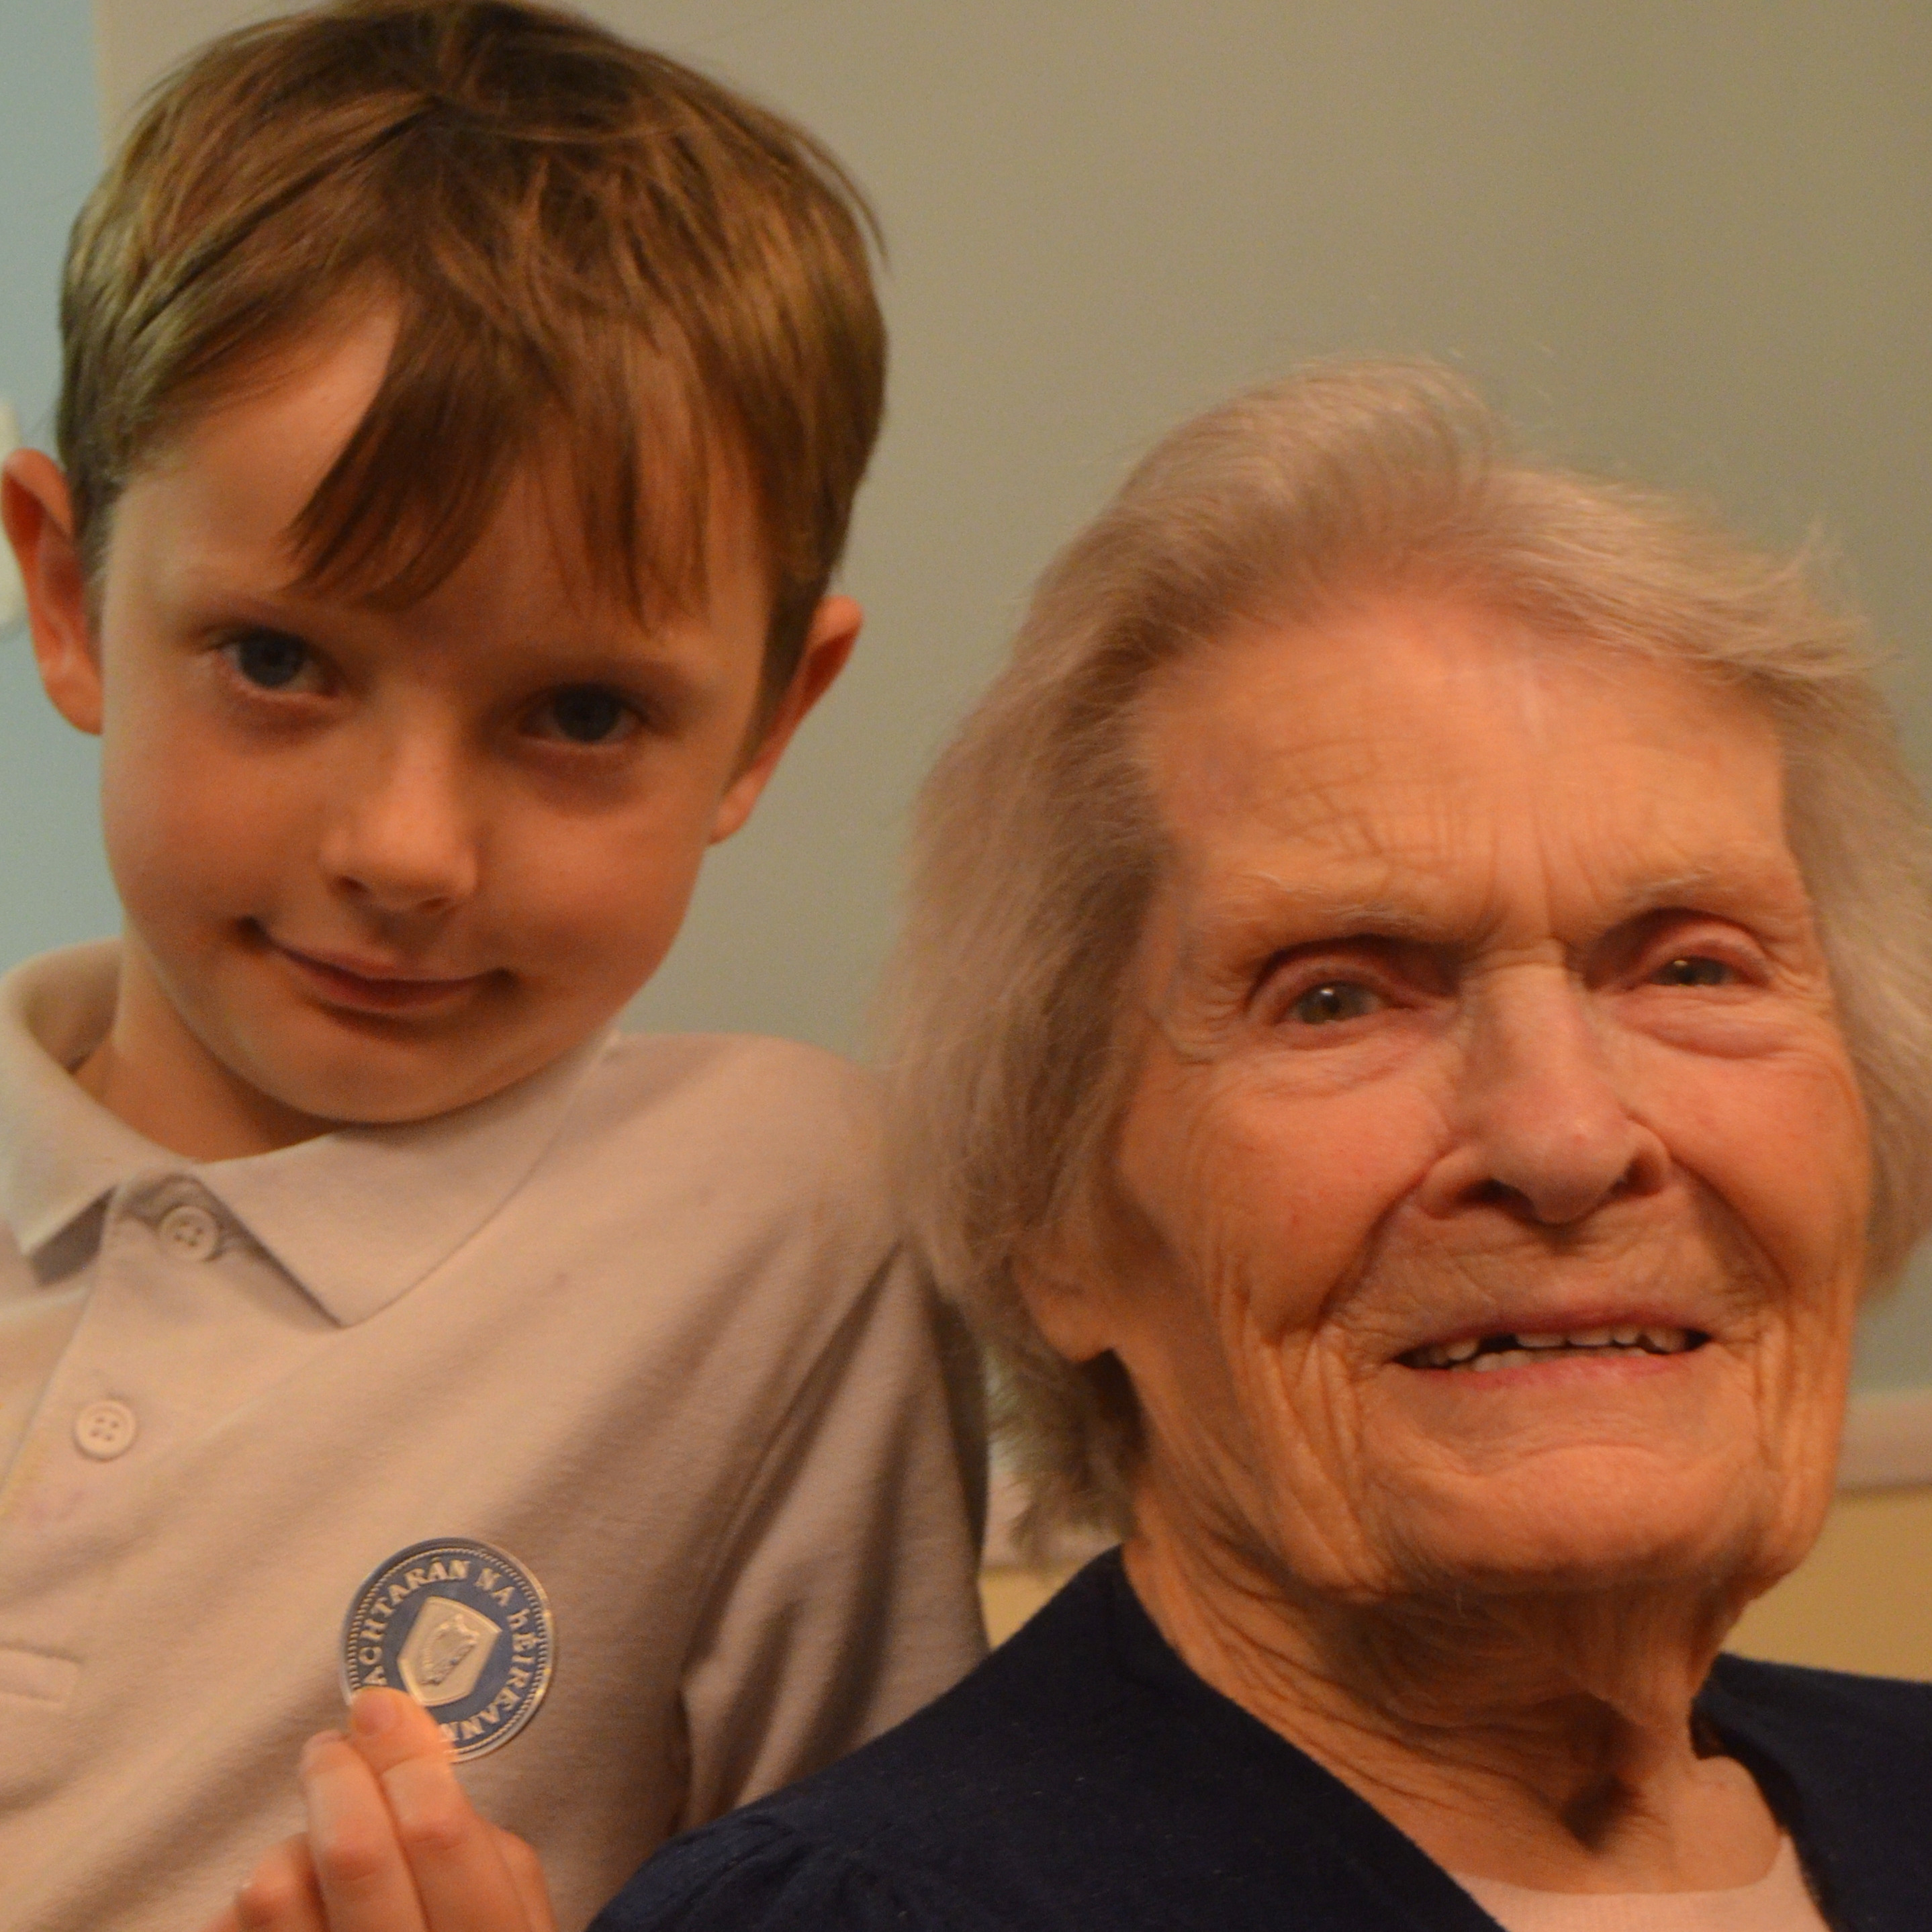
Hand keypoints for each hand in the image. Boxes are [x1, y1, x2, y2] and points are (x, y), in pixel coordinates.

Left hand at [206, 1689, 554, 1931]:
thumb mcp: (508, 1912)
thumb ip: (475, 1834)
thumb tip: (396, 1725)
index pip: (438, 1830)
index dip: (403, 1756)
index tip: (379, 1710)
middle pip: (351, 1851)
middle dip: (335, 1776)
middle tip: (331, 1750)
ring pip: (275, 1887)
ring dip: (289, 1847)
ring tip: (310, 1850)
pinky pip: (228, 1926)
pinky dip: (245, 1908)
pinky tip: (285, 1914)